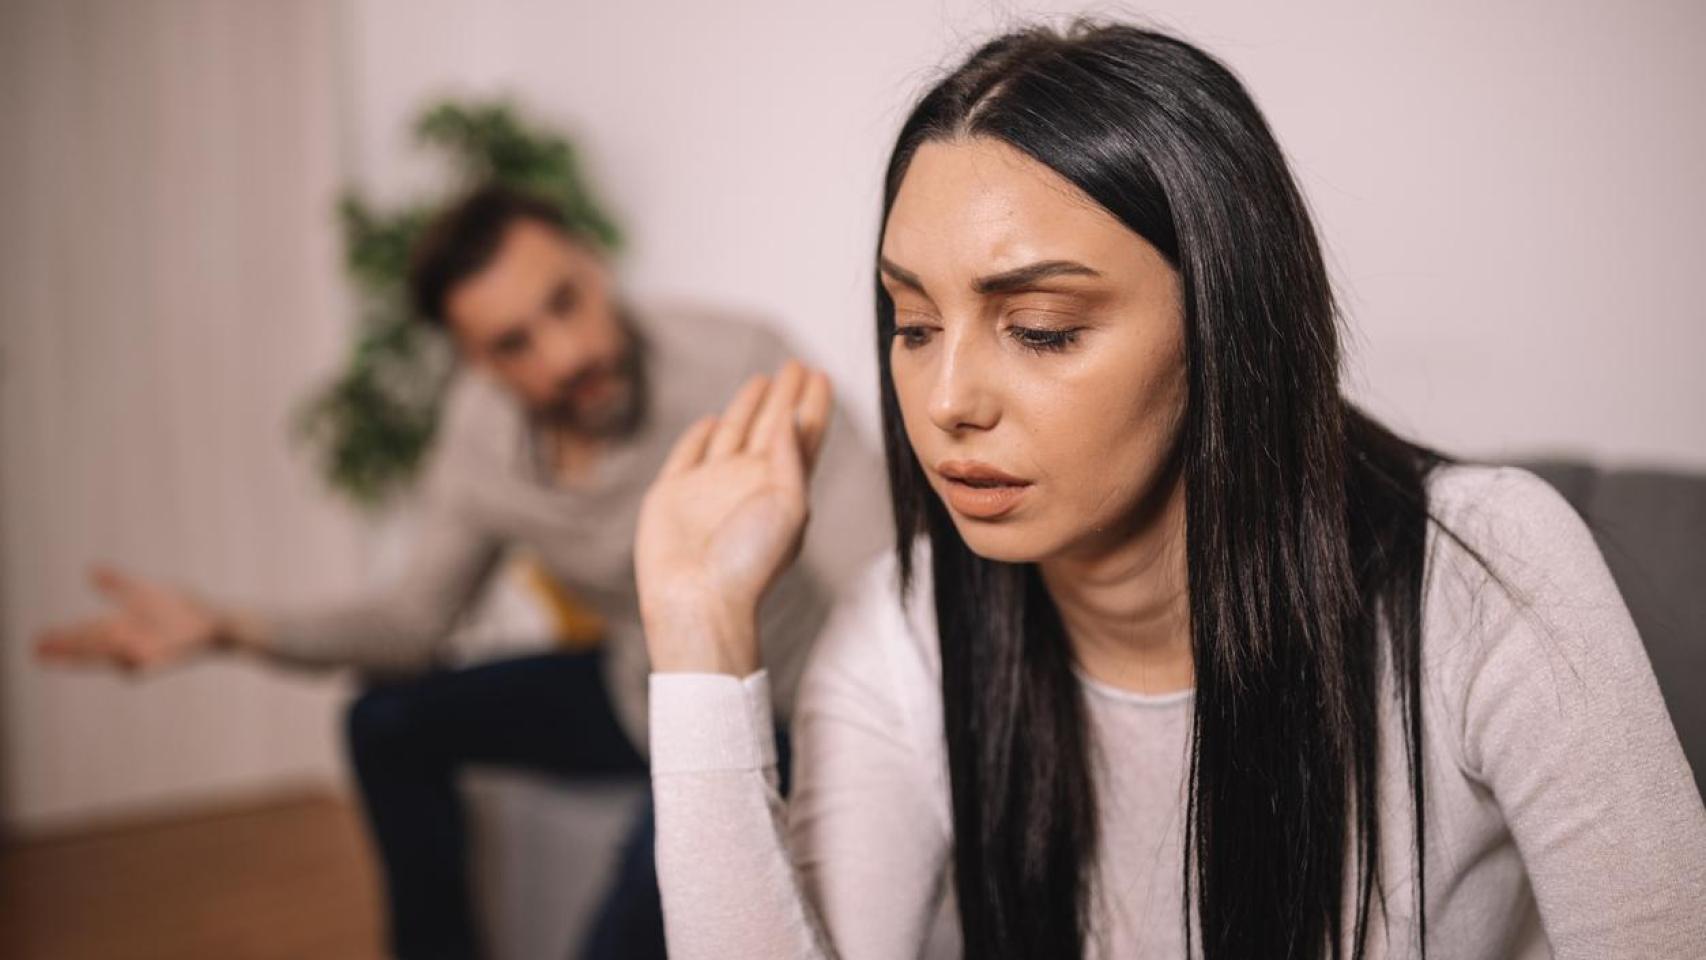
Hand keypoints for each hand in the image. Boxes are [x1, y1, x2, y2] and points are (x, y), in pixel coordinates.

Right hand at [34, 566, 225, 672]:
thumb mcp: (143, 592)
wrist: (218, 620)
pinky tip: (130, 659)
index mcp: (123, 628)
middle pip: (93, 644)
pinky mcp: (172, 653)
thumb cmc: (180, 608)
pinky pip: (152, 659)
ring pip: (115, 651)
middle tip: (37, 650)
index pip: (85, 634)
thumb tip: (91, 570)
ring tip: (66, 654)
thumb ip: (117, 584)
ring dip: (94, 651)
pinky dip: (140, 659)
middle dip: (67, 647)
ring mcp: (151, 649)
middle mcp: (131, 641)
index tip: (35, 643)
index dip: (61, 639)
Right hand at [635, 360, 831, 674]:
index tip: (820, 374)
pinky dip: (700, 436)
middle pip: (770, 427)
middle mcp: (747, 482)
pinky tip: (712, 421)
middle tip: (796, 365)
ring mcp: (710, 486)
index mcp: (781, 485)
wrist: (698, 596)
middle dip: (784, 396)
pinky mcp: (673, 493)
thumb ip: (791, 457)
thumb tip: (791, 416)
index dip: (811, 404)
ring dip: (748, 407)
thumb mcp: (788, 505)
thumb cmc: (750, 560)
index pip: (801, 434)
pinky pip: (690, 454)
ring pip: (733, 434)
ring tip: (762, 380)